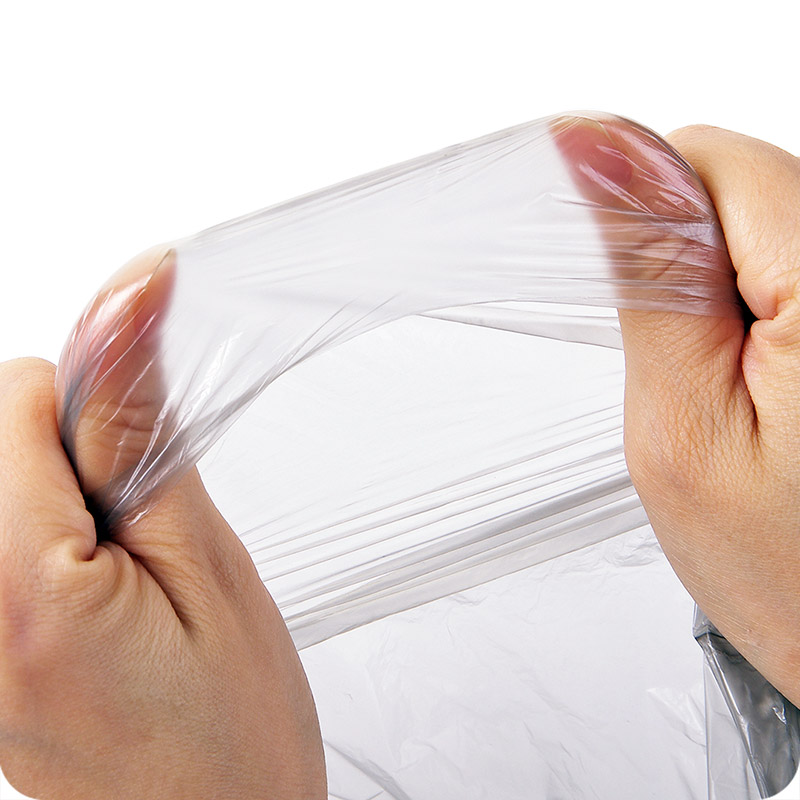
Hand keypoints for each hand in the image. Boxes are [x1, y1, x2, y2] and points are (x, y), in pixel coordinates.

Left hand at [0, 248, 325, 798]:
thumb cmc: (234, 732)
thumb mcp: (208, 565)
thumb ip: (145, 433)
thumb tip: (125, 305)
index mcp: (19, 591)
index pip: (15, 396)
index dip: (98, 402)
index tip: (147, 443)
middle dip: (74, 449)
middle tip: (143, 523)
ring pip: (0, 479)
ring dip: (64, 492)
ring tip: (127, 565)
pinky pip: (1, 535)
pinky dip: (50, 530)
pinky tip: (98, 585)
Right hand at [557, 117, 799, 705]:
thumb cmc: (786, 572)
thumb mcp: (679, 430)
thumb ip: (650, 284)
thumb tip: (602, 153)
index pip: (715, 162)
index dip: (648, 218)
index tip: (637, 288)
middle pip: (751, 184)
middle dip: (693, 261)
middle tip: (697, 370)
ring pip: (773, 220)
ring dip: (730, 286)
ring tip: (738, 382)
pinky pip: (794, 261)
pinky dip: (765, 301)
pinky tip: (769, 373)